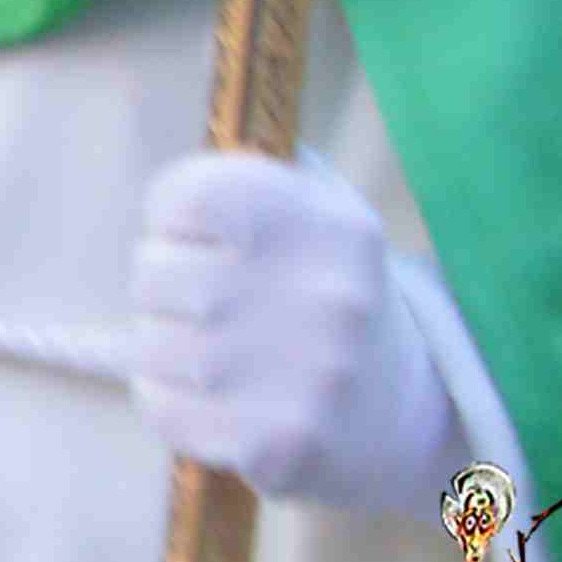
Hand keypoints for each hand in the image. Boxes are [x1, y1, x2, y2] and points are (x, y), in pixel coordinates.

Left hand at [130, 150, 463, 513]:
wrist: (414, 416)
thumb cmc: (340, 299)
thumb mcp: (329, 215)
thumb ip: (263, 169)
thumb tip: (207, 118)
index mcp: (327, 226)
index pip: (181, 195)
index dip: (173, 216)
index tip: (198, 235)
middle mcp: (318, 296)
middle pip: (150, 272)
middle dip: (166, 288)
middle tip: (215, 305)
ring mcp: (299, 376)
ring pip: (148, 343)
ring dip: (165, 348)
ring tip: (221, 353)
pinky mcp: (274, 444)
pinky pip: (159, 405)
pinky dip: (170, 401)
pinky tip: (218, 399)